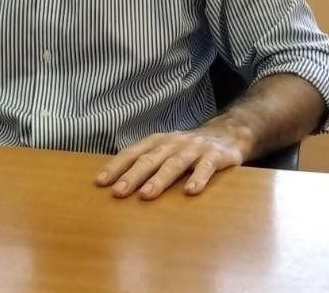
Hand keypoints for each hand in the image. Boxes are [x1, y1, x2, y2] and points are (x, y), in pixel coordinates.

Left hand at [94, 127, 244, 199]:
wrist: (228, 133)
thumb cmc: (188, 147)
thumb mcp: (166, 149)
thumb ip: (147, 160)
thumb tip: (116, 180)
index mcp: (158, 141)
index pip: (133, 153)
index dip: (116, 166)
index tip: (100, 182)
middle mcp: (174, 142)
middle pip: (150, 159)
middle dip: (132, 176)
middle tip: (118, 192)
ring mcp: (195, 148)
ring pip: (174, 163)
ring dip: (159, 179)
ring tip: (146, 194)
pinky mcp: (216, 156)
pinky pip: (206, 167)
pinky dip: (198, 178)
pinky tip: (190, 191)